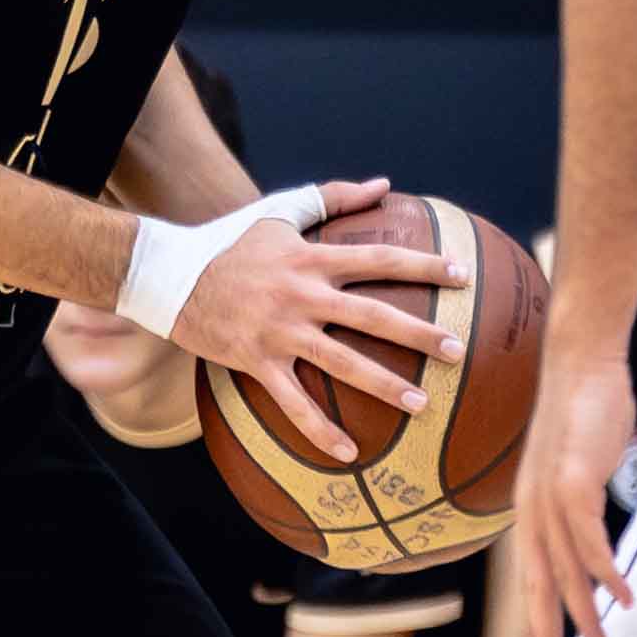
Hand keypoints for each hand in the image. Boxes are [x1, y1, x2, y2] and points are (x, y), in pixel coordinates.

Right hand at [151, 179, 464, 465]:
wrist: (173, 277)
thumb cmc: (232, 242)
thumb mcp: (281, 210)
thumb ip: (334, 196)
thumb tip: (385, 183)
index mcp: (313, 258)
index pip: (380, 259)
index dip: (424, 265)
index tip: (463, 276)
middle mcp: (303, 295)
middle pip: (372, 315)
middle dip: (418, 334)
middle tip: (456, 350)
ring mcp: (281, 332)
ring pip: (342, 362)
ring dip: (384, 385)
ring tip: (422, 404)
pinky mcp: (258, 362)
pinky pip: (294, 403)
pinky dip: (320, 431)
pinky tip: (349, 453)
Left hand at [514, 339, 636, 636]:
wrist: (580, 362)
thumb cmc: (583, 414)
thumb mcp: (573, 468)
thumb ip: (577, 504)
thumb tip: (589, 533)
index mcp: (529, 513)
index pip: (530, 579)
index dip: (535, 623)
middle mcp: (531, 512)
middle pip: (538, 588)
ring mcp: (549, 499)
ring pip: (565, 574)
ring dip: (585, 617)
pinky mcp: (572, 483)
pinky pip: (589, 541)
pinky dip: (606, 574)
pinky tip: (624, 597)